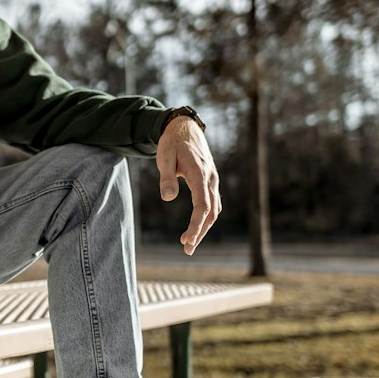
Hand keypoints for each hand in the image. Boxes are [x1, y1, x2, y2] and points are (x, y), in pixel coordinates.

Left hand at [156, 117, 220, 254]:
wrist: (184, 128)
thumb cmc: (172, 143)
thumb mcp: (164, 158)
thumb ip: (166, 178)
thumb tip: (168, 198)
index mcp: (199, 174)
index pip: (202, 206)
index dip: (196, 226)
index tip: (188, 241)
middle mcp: (210, 179)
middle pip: (210, 212)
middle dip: (200, 232)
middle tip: (187, 250)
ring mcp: (213, 180)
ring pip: (214, 209)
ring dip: (204, 228)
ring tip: (189, 243)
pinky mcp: (211, 181)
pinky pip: (213, 203)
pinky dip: (206, 218)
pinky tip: (197, 227)